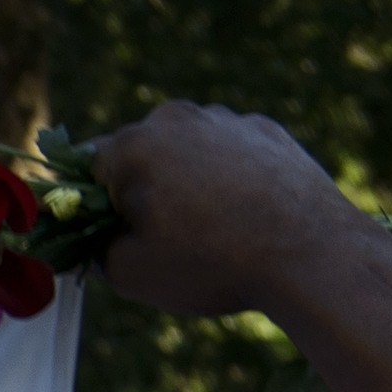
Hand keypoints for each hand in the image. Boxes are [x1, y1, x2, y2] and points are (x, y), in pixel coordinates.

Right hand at [80, 103, 369, 319]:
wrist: (311, 253)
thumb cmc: (210, 263)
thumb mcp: (129, 274)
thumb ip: (91, 252)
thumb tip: (88, 241)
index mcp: (133, 146)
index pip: (82, 165)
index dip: (80, 201)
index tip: (91, 231)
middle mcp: (177, 118)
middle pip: (137, 153)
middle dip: (135, 188)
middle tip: (150, 237)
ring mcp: (227, 119)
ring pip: (184, 150)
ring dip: (180, 181)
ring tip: (203, 229)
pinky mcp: (268, 130)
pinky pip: (227, 152)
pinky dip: (224, 177)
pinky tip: (239, 214)